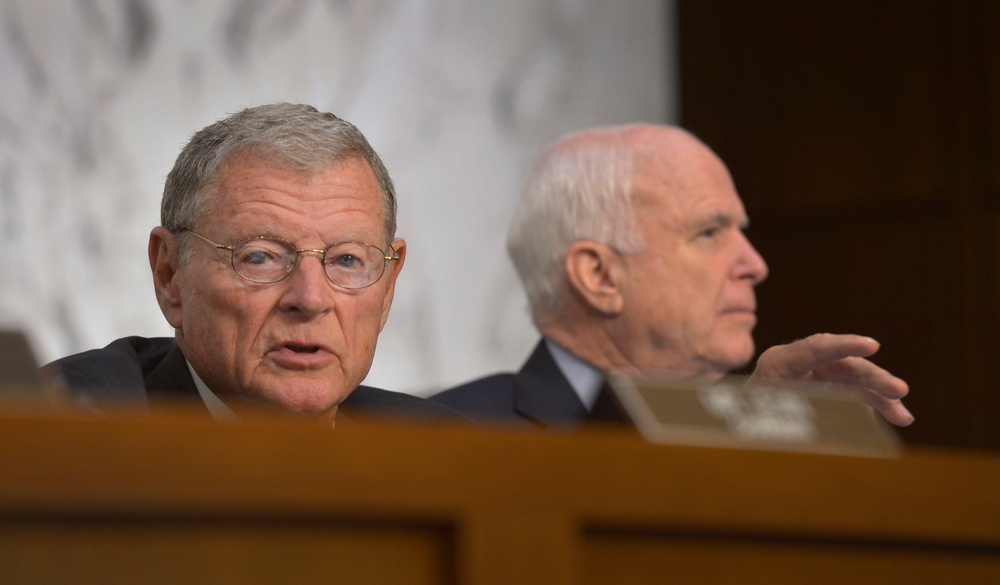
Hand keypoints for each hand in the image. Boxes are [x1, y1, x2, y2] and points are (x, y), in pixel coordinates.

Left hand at [749, 333, 912, 426]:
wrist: (737, 426)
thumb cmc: (744, 421)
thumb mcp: (758, 417)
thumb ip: (784, 415)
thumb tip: (805, 422)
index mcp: (778, 362)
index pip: (814, 347)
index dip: (844, 345)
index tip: (871, 346)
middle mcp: (800, 362)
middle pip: (842, 364)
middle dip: (873, 379)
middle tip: (900, 390)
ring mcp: (814, 373)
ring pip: (854, 380)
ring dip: (881, 397)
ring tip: (904, 416)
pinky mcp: (825, 387)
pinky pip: (854, 392)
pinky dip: (874, 404)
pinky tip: (895, 416)